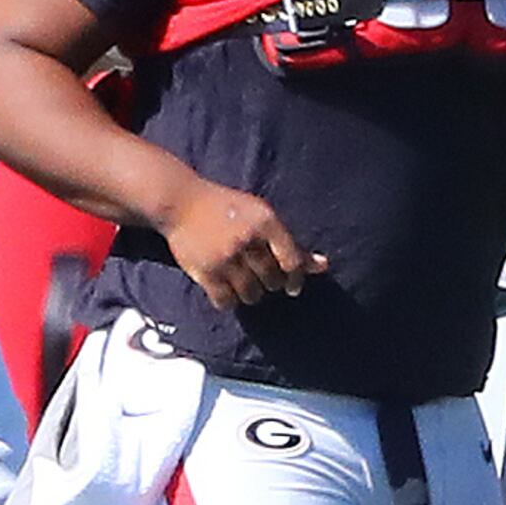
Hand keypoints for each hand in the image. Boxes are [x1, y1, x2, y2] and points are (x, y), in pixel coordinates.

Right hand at [158, 179, 324, 308]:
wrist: (181, 202)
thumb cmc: (228, 209)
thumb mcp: (262, 217)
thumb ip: (291, 244)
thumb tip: (324, 266)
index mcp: (265, 222)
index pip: (292, 261)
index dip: (296, 279)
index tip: (292, 287)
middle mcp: (247, 239)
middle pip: (272, 281)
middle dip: (270, 283)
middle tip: (259, 275)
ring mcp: (225, 257)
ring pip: (251, 295)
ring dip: (250, 294)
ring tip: (241, 281)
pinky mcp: (205, 271)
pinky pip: (225, 302)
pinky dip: (228, 300)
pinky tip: (225, 289)